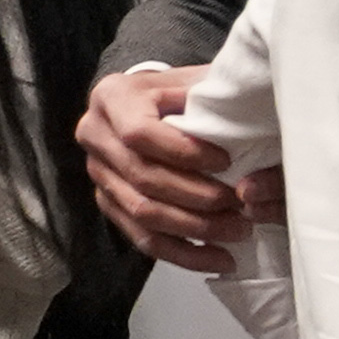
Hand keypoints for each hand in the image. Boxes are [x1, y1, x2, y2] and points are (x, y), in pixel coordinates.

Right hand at [81, 63, 260, 271]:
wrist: (151, 103)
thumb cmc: (183, 91)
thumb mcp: (194, 80)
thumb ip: (211, 93)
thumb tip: (244, 110)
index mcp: (112, 97)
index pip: (139, 133)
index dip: (184, 152)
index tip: (226, 162)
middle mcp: (94, 134)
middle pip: (143, 178)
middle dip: (197, 198)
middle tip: (241, 206)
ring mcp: (97, 173)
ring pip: (142, 212)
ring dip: (195, 228)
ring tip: (239, 231)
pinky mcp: (108, 203)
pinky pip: (141, 238)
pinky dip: (183, 253)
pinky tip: (219, 259)